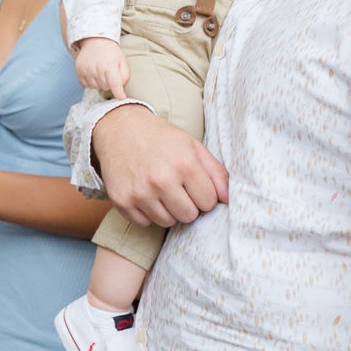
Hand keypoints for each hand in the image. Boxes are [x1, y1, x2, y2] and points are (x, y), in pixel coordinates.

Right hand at [74, 38, 129, 100]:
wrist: (94, 41)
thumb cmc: (111, 52)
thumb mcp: (122, 60)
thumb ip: (124, 75)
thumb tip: (120, 88)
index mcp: (109, 65)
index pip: (114, 83)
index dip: (118, 92)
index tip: (122, 98)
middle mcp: (96, 69)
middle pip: (106, 87)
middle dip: (109, 83)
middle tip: (109, 72)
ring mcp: (86, 71)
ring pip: (96, 87)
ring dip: (100, 82)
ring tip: (100, 70)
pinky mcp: (79, 73)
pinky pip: (87, 85)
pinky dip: (91, 82)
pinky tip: (93, 72)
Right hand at [91, 104, 228, 227]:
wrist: (120, 127)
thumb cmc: (161, 138)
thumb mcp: (193, 146)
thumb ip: (215, 172)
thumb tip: (229, 199)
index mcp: (184, 164)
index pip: (209, 202)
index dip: (204, 194)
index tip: (194, 184)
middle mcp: (162, 180)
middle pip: (189, 216)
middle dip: (188, 204)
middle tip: (177, 187)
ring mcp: (140, 192)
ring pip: (168, 222)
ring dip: (168, 210)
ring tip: (161, 189)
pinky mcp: (122, 201)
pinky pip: (145, 223)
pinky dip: (147, 212)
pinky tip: (145, 193)